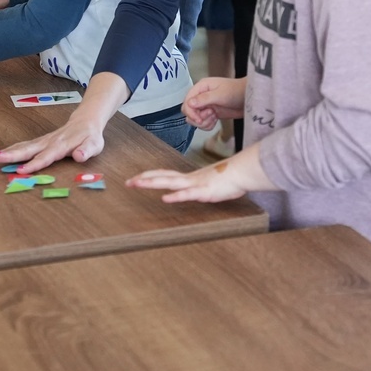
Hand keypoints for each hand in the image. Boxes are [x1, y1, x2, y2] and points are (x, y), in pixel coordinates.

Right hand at [0, 112, 107, 174]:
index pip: (46, 156)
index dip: (34, 164)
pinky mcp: (40, 141)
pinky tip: (1, 155)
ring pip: (23, 146)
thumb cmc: (90, 136)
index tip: (20, 171)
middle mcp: (49, 142)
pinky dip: (12, 149)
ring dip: (8, 152)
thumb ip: (87, 151)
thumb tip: (79, 156)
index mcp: (62, 145)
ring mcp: (43, 141)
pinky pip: (24, 145)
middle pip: (28, 149)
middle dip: (11, 155)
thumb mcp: (95, 144)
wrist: (85, 120)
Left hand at [127, 162, 248, 203]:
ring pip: (170, 182)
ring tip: (138, 184)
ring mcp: (195, 184)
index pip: (165, 174)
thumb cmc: (230, 177)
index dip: (150, 175)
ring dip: (152, 183)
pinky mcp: (204, 192)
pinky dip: (176, 196)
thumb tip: (199, 189)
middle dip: (144, 179)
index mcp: (190, 178)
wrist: (242, 172)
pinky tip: (165, 198)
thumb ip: (203, 186)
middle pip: (162, 177)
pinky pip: (188, 194)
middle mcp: (189, 179)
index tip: (137, 177)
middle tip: (128, 182)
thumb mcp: (212, 183)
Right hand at [182, 76, 246, 130]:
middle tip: (209, 116)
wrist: (249, 99)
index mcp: (201, 87)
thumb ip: (204, 98)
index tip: (199, 119)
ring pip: (195, 119)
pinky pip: (202, 123)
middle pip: (188, 111)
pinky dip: (207, 125)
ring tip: (214, 117)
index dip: (190, 112)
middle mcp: (201, 96)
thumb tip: (189, 103)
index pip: (187, 101)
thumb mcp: (220, 94)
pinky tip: (215, 121)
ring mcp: (206, 105)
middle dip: (197, 118)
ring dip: (203, 122)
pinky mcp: (211, 114)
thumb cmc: (237, 91)